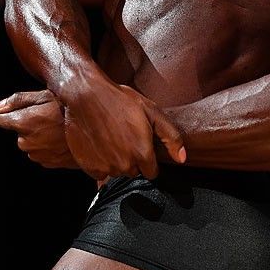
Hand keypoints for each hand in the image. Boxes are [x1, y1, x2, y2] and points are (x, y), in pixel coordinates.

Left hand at [0, 89, 78, 169]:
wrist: (95, 132)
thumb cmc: (71, 110)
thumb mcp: (45, 95)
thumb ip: (18, 100)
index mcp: (23, 123)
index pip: (1, 120)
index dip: (12, 113)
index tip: (25, 110)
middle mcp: (26, 142)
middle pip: (19, 131)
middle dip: (30, 124)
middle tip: (50, 116)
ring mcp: (37, 154)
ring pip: (31, 142)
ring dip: (40, 136)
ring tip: (58, 127)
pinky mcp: (48, 163)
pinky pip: (42, 152)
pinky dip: (48, 146)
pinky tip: (61, 138)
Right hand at [63, 79, 185, 180]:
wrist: (86, 95)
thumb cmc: (120, 100)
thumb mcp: (151, 111)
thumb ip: (171, 136)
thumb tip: (182, 158)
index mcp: (142, 153)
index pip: (152, 172)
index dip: (149, 159)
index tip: (142, 145)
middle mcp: (125, 165)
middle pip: (135, 171)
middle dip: (133, 158)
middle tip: (125, 136)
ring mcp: (106, 167)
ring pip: (117, 172)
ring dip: (116, 160)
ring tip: (111, 138)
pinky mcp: (89, 167)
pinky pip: (100, 173)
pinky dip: (100, 162)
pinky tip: (99, 145)